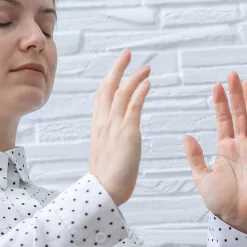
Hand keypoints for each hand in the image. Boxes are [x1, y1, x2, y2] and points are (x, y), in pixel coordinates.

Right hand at [89, 49, 150, 206]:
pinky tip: (148, 82)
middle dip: (118, 69)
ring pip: (121, 93)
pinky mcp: (127, 133)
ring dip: (134, 77)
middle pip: (108, 87)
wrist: (104, 192)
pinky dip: (140, 92)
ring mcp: (114, 127)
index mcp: (98, 128)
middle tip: (128, 54)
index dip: (109, 80)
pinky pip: (133, 107)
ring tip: (146, 66)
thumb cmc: (106, 180)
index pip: (101, 97)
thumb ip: (108, 143)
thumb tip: (113, 141)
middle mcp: (103, 123)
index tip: (115, 70)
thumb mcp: (104, 155)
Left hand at [183, 72, 246, 237]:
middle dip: (236, 95)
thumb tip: (186, 135)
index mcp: (225, 148)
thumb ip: (195, 156)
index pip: (223, 119)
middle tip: (233, 75)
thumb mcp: (202, 176)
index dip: (221, 103)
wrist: (236, 218)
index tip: (217, 86)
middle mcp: (241, 145)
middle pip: (239, 114)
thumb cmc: (220, 201)